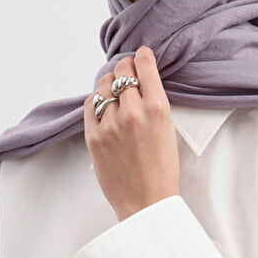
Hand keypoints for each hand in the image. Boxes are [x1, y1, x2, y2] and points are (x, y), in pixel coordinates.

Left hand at [83, 46, 179, 220]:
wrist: (146, 202)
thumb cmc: (161, 170)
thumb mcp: (168, 130)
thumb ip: (154, 104)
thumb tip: (140, 81)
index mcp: (158, 109)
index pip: (143, 65)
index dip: (141, 56)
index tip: (140, 56)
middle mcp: (133, 112)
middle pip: (120, 71)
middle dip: (124, 69)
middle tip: (126, 75)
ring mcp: (111, 124)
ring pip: (103, 85)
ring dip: (109, 85)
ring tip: (115, 94)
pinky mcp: (94, 137)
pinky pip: (90, 104)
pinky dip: (97, 102)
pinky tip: (104, 108)